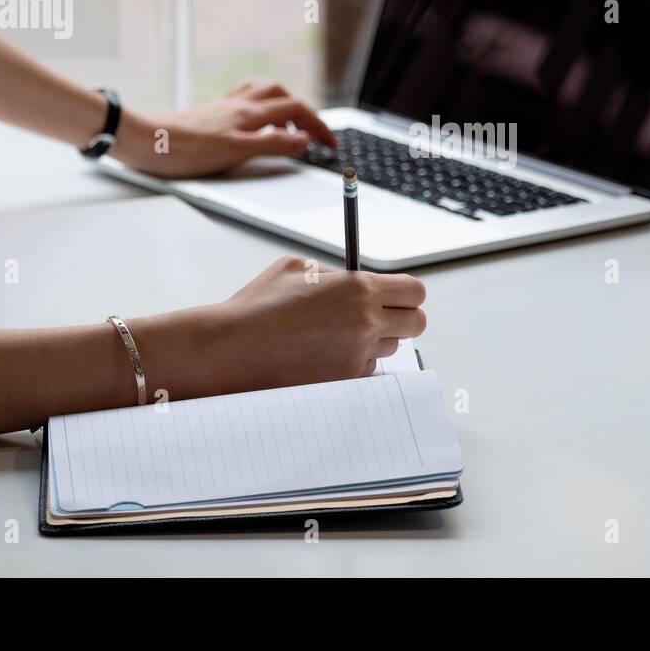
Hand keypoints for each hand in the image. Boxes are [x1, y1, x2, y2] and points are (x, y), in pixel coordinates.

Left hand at [112, 81, 337, 178]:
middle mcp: (239, 105)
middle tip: (314, 135)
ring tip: (290, 125)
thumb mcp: (236, 153)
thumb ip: (273, 144)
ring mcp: (224, 107)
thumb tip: (303, 141)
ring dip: (284, 104)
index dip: (319, 127)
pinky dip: (260, 106)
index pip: (297, 111)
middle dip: (305, 112)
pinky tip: (254, 120)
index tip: (331, 145)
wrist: (145, 141)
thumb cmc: (184, 150)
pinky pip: (244, 99)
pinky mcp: (210, 112)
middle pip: (284, 95)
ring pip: (264, 93)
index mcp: (249, 113)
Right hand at [147, 257, 427, 398]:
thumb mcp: (297, 268)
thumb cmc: (259, 305)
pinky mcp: (345, 382)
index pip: (415, 291)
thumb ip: (336, 274)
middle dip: (402, 318)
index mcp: (358, 288)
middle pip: (416, 323)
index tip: (394, 295)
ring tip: (336, 336)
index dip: (406, 293)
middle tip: (378, 316)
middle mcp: (366, 323)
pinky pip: (366, 370)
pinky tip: (324, 355)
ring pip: (390, 348)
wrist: (232, 348)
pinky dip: (354, 363)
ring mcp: (357, 356)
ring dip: (374, 341)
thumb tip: (354, 281)